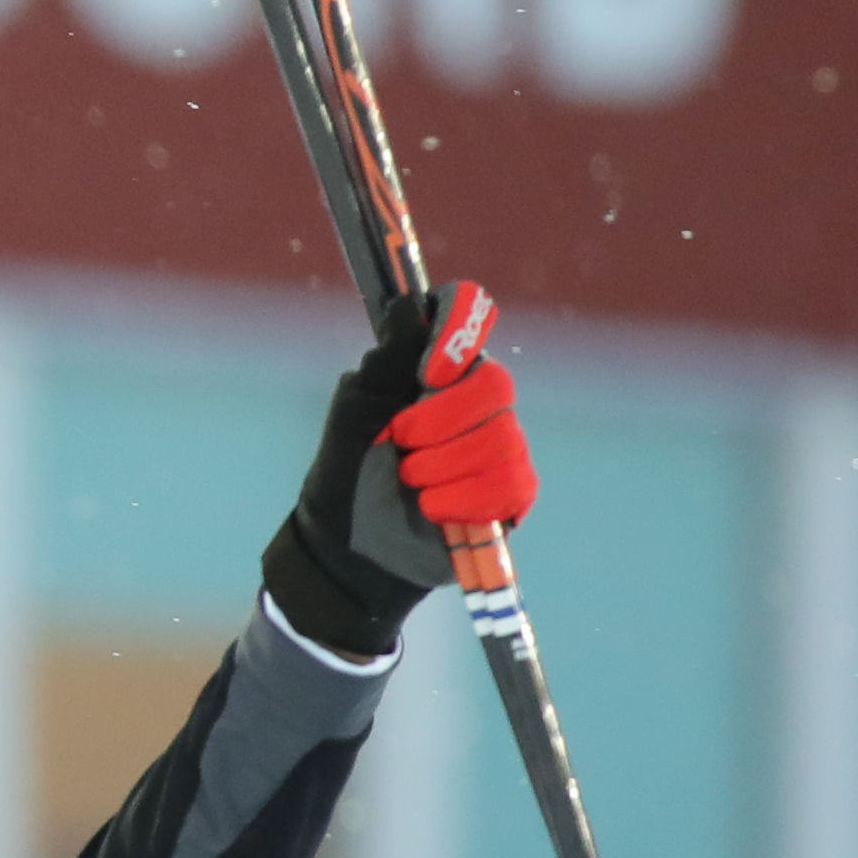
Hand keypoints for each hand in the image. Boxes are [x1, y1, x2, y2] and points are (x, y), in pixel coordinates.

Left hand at [263, 282, 537, 658]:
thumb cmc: (347, 476)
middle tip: (403, 443)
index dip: (459, 333)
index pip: (467, 323)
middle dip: (443, 419)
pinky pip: (510, 484)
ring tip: (412, 483)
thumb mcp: (354, 415)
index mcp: (434, 373)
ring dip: (445, 465)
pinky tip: (433, 509)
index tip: (428, 371)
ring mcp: (498, 447)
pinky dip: (464, 498)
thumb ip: (384, 364)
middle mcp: (473, 403)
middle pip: (494, 384)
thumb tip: (407, 307)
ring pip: (502, 438)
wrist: (348, 550)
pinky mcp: (510, 494)